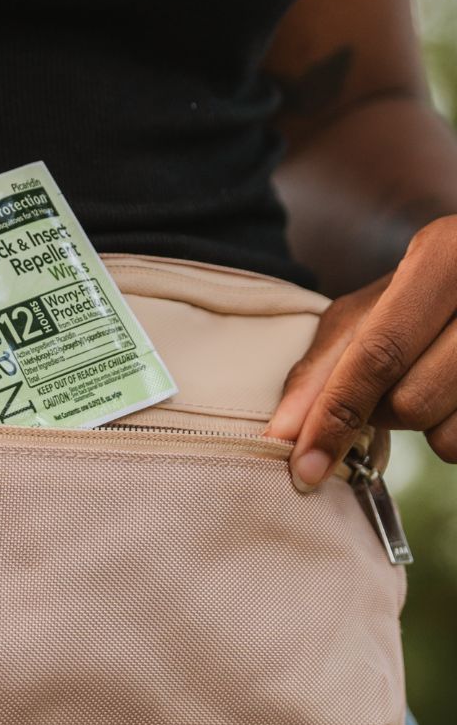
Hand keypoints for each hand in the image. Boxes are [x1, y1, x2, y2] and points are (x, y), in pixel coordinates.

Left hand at [265, 215, 456, 490]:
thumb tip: (283, 433)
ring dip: (417, 425)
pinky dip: (449, 433)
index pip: (378, 354)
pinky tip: (452, 395)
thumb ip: (322, 365)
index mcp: (441, 258)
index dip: (335, 413)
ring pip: (446, 433)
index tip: (304, 467)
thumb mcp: (368, 309)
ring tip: (424, 378)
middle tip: (379, 386)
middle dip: (376, 414)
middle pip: (410, 401)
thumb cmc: (420, 292)